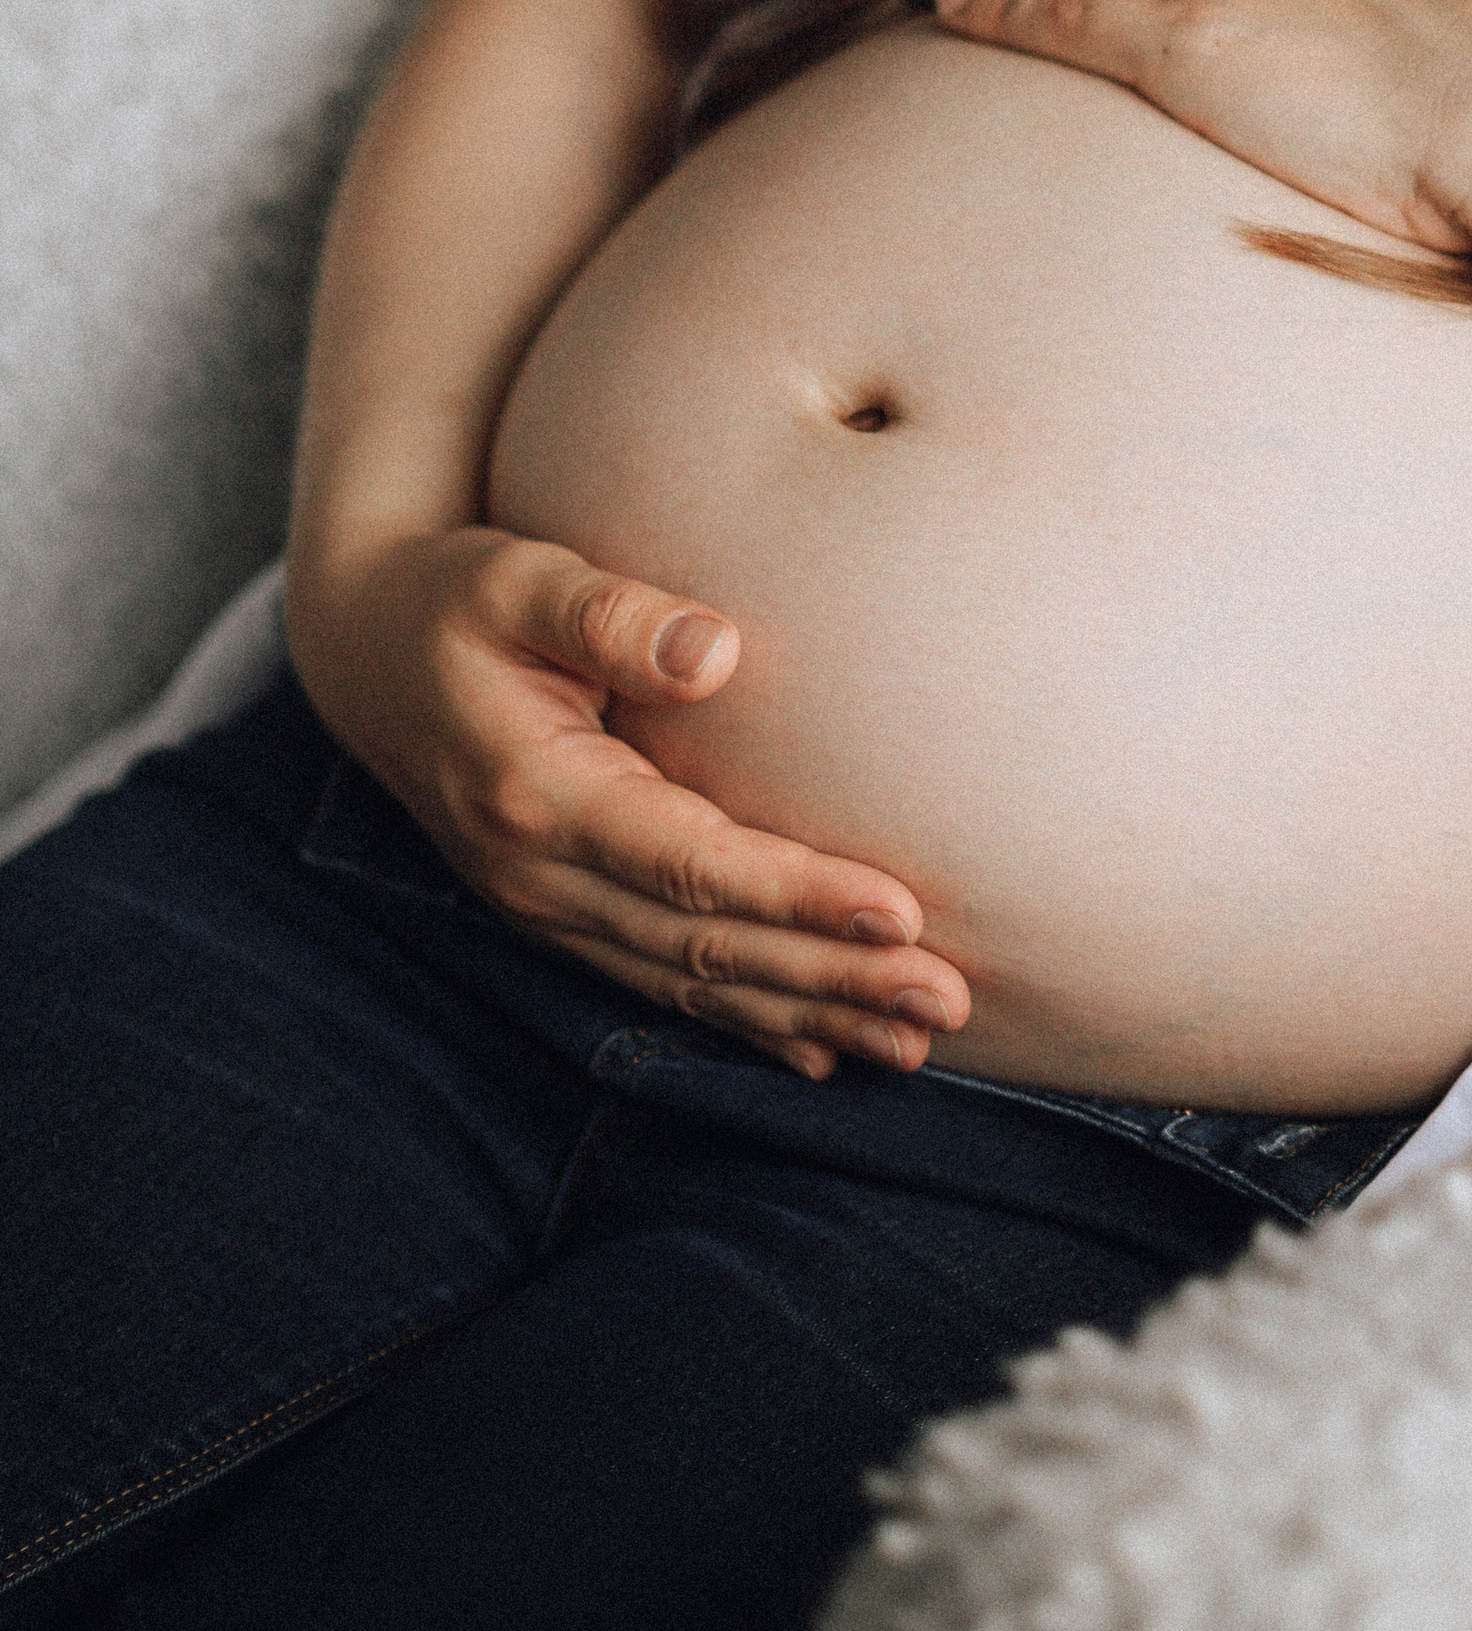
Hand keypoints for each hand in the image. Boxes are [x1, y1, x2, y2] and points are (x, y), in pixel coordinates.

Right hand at [289, 530, 971, 1079]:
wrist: (368, 655)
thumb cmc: (459, 597)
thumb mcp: (518, 580)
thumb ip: (608, 613)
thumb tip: (716, 650)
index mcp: (538, 796)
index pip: (689, 866)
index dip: (796, 896)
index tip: (899, 913)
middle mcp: (539, 876)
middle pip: (704, 949)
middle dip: (829, 979)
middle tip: (944, 1002)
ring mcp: (545, 909)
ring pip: (690, 987)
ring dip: (806, 1015)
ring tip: (913, 1042)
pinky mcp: (561, 916)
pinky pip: (661, 987)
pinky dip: (745, 1024)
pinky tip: (823, 1049)